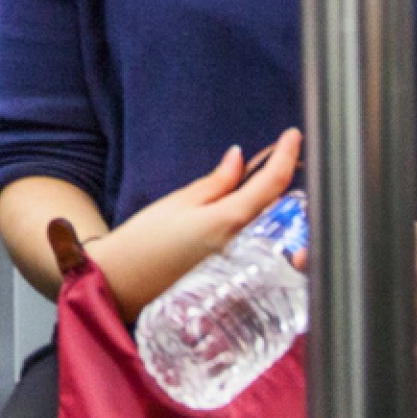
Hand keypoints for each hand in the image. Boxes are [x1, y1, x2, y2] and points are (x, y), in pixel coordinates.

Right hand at [84, 128, 301, 322]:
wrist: (123, 283)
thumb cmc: (144, 241)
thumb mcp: (179, 202)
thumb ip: (216, 182)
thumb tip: (240, 158)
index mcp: (229, 220)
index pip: (272, 183)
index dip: (286, 154)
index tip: (293, 134)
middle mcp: (242, 243)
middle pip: (279, 203)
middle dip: (284, 176)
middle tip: (281, 152)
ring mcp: (240, 261)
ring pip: (271, 221)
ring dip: (275, 196)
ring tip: (265, 176)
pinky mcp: (233, 271)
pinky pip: (258, 237)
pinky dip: (262, 216)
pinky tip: (252, 206)